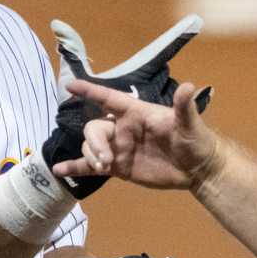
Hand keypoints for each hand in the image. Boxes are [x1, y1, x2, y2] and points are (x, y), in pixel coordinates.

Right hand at [43, 16, 207, 199]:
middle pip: (94, 128)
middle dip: (93, 142)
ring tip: (102, 167)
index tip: (70, 85)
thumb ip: (184, 107)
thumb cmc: (195, 140)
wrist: (197, 169)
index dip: (90, 91)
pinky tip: (59, 171)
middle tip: (105, 160)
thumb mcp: (189, 124)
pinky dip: (75, 167)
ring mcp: (118, 148)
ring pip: (90, 146)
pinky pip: (91, 166)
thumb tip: (188, 87)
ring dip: (89, 155)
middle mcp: (123, 128)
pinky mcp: (118, 168)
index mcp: (136, 113)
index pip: (108, 98)